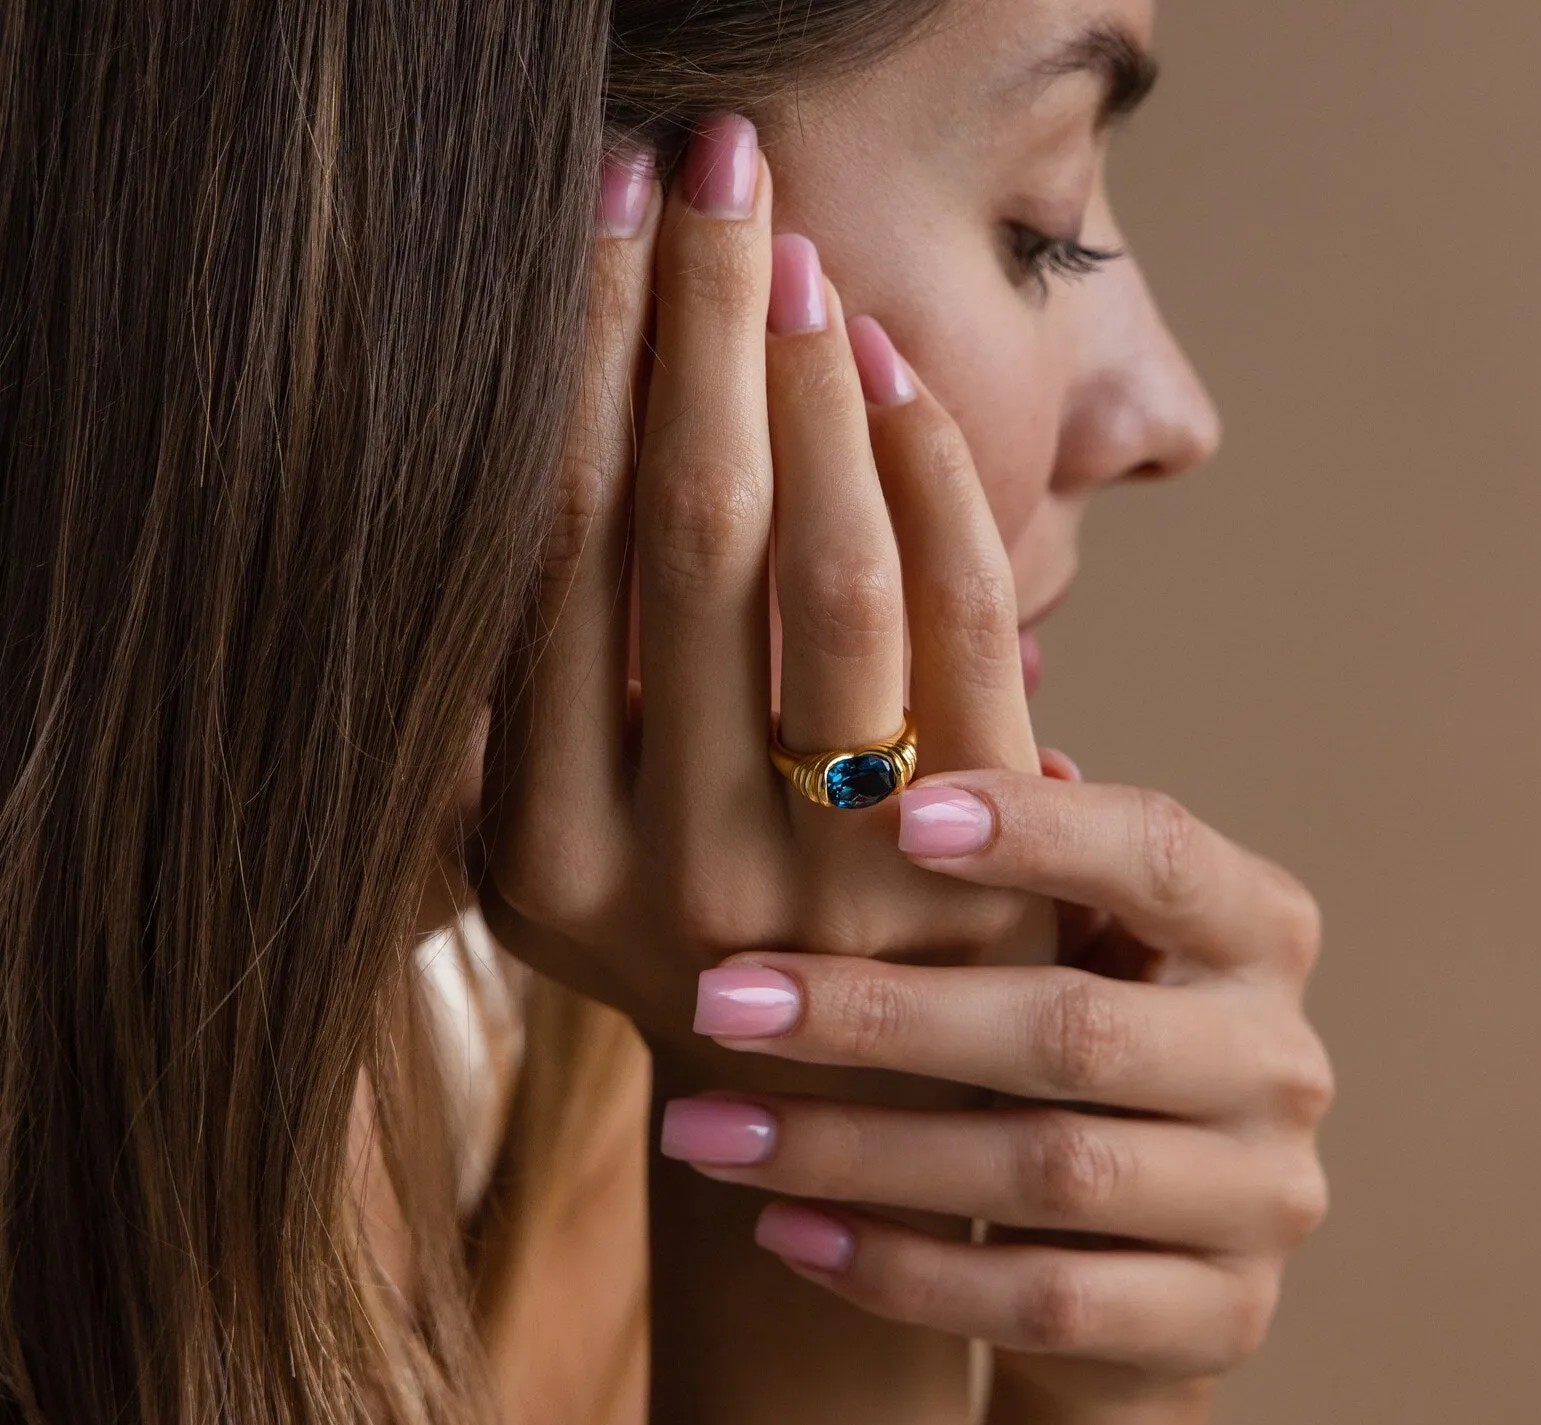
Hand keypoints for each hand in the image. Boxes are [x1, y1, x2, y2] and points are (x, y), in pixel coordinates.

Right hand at [479, 115, 1055, 1064]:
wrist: (853, 1111)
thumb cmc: (699, 948)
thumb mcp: (567, 863)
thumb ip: (529, 711)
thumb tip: (537, 444)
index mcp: (542, 862)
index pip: (553, 563)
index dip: (576, 371)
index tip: (601, 221)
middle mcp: (677, 874)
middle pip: (684, 536)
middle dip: (694, 325)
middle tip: (711, 166)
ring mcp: (840, 880)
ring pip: (829, 570)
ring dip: (811, 383)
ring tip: (794, 252)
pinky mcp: (979, 862)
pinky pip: (965, 626)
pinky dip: (934, 476)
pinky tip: (890, 372)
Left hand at [660, 768, 1333, 1386]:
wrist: (1159, 1238)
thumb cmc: (1075, 1028)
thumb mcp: (1067, 934)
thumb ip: (1010, 853)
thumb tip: (904, 768)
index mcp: (1255, 928)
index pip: (1159, 856)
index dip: (1040, 836)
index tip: (898, 819)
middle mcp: (1280, 1059)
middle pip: (1075, 1032)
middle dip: (881, 1015)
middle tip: (723, 1000)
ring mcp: (1263, 1199)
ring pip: (1046, 1175)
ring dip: (857, 1152)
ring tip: (703, 1132)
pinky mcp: (1220, 1320)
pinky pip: (1044, 1306)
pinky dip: (903, 1271)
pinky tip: (786, 1232)